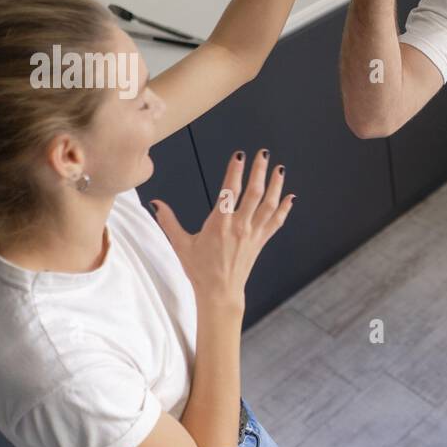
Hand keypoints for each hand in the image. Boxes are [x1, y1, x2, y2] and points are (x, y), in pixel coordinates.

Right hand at [150, 149, 293, 309]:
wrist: (220, 292)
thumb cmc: (200, 270)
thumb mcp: (180, 244)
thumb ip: (169, 221)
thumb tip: (156, 203)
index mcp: (219, 224)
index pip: (229, 191)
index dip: (235, 171)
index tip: (240, 155)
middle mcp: (240, 226)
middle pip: (254, 193)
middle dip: (260, 171)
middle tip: (264, 154)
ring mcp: (253, 234)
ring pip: (269, 205)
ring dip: (276, 186)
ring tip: (280, 170)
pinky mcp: (260, 241)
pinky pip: (276, 222)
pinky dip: (284, 209)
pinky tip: (291, 197)